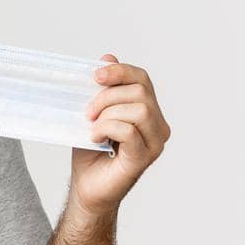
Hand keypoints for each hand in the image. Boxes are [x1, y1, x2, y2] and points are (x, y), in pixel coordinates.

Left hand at [69, 53, 170, 215]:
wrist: (86, 187)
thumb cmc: (91, 152)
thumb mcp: (94, 113)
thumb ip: (103, 88)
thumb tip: (108, 56)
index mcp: (149, 111)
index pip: (142, 79)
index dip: (119, 71)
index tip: (94, 75)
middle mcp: (158, 126)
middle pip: (140, 92)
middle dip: (108, 96)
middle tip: (88, 112)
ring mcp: (154, 143)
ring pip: (139, 109)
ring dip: (108, 113)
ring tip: (92, 126)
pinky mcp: (144, 158)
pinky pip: (129, 131)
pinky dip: (107, 129)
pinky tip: (95, 137)